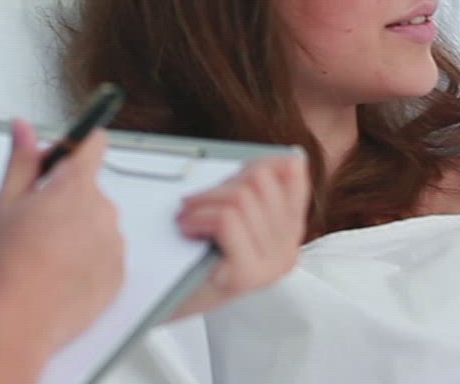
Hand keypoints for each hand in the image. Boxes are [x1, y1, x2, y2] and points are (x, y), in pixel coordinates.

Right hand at [0, 120, 125, 358]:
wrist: (17, 325)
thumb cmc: (6, 268)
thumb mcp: (5, 203)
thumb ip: (21, 159)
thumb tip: (23, 127)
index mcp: (75, 188)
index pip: (93, 144)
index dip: (74, 145)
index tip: (64, 152)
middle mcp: (103, 214)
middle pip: (89, 189)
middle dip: (65, 196)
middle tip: (33, 220)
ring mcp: (114, 247)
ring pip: (97, 223)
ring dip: (77, 229)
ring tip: (44, 253)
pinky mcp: (118, 277)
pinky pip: (105, 254)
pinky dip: (86, 258)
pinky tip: (58, 272)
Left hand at [170, 153, 309, 318]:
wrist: (169, 302)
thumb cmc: (196, 255)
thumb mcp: (230, 216)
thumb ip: (253, 188)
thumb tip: (291, 158)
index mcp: (288, 232)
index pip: (291, 176)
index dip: (255, 163)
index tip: (228, 176)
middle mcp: (287, 250)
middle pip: (261, 183)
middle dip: (220, 185)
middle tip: (195, 201)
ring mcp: (271, 265)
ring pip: (241, 199)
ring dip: (202, 202)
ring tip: (186, 217)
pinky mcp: (248, 275)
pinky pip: (227, 221)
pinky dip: (200, 217)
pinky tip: (187, 228)